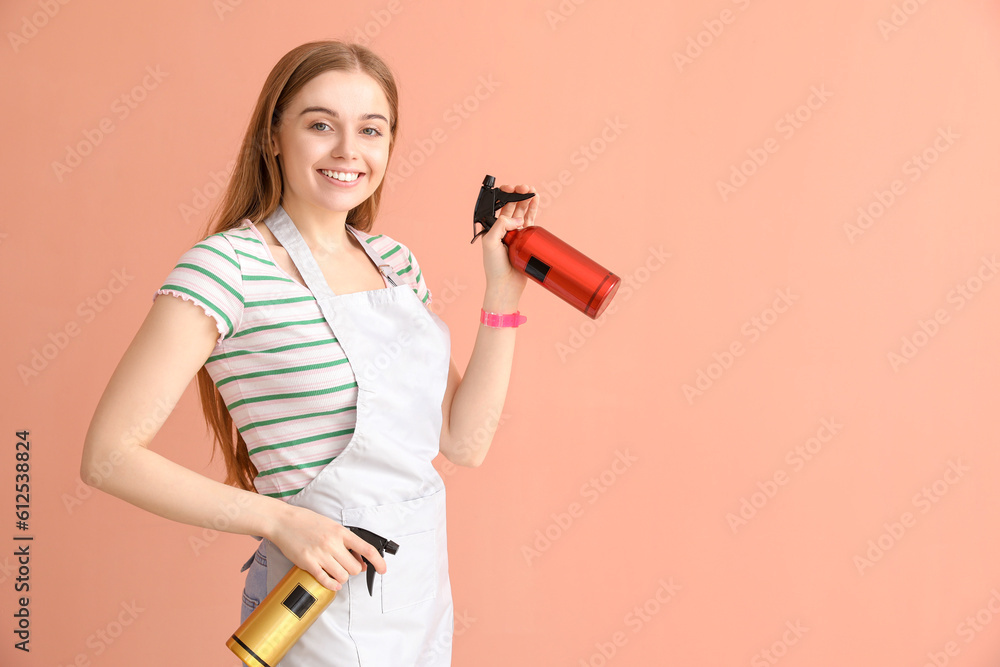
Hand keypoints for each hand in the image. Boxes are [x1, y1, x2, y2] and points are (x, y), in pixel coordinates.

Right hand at [268, 503, 386, 591]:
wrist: (283, 521)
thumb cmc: (307, 522)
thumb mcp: (331, 526)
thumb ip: (346, 542)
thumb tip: (361, 560)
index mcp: (340, 532)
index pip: (366, 549)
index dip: (378, 561)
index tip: (383, 569)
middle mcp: (332, 543)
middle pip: (355, 568)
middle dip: (353, 570)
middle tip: (346, 566)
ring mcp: (320, 554)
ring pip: (343, 576)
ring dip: (342, 578)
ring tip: (336, 571)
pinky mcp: (308, 563)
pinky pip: (325, 580)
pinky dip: (332, 585)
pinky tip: (332, 582)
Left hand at [481, 183, 537, 305]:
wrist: (506, 284)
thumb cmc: (494, 267)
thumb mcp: (491, 242)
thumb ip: (501, 226)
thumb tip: (516, 219)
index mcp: (492, 227)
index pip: (499, 206)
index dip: (506, 195)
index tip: (512, 189)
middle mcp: (504, 229)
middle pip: (512, 206)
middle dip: (519, 194)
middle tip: (525, 187)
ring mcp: (516, 234)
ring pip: (522, 212)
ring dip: (527, 200)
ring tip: (533, 191)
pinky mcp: (526, 240)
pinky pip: (530, 221)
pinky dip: (533, 210)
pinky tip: (536, 201)